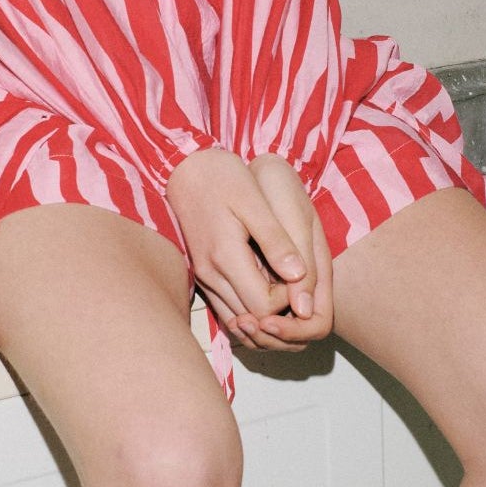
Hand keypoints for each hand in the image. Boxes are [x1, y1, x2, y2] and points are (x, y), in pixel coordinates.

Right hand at [164, 148, 332, 350]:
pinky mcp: (202, 274)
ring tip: (284, 286)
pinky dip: (248, 305)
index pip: (265, 306)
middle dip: (279, 311)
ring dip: (263, 311)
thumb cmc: (222, 177)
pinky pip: (226, 306)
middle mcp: (211, 275)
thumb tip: (299, 277)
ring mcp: (204, 276)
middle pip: (252, 319)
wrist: (184, 167)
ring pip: (238, 317)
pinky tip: (265, 283)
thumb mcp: (254, 202)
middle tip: (298, 284)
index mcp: (226, 258)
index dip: (289, 299)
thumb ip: (276, 241)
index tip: (300, 274)